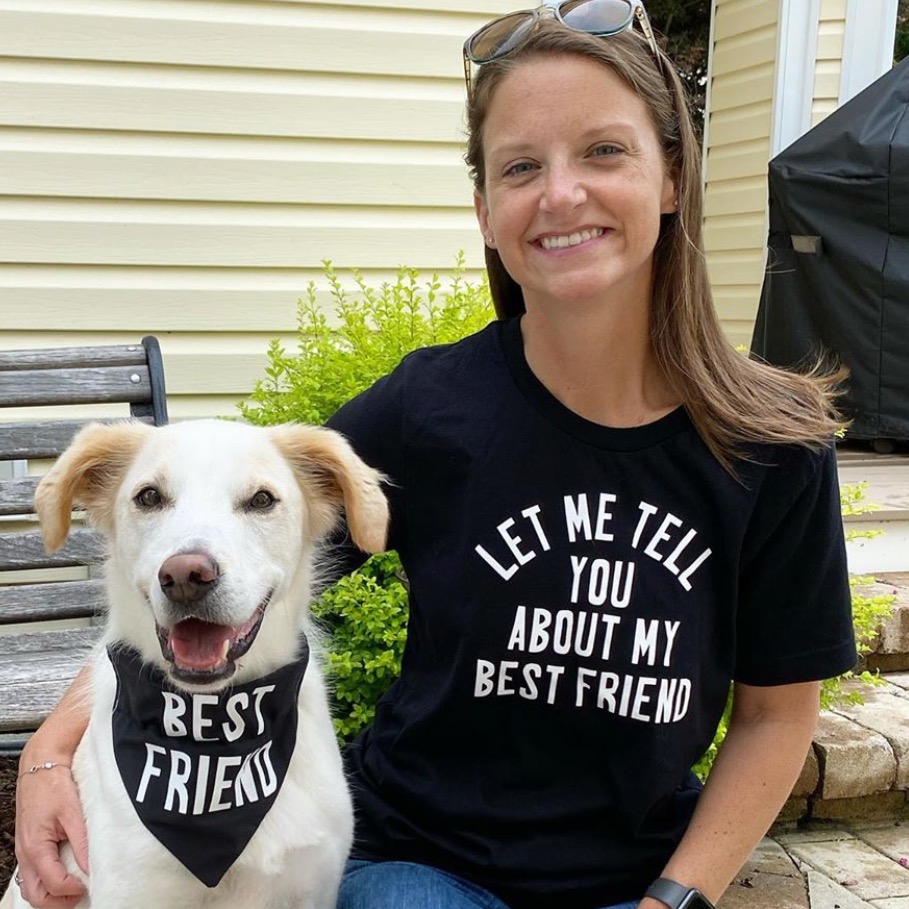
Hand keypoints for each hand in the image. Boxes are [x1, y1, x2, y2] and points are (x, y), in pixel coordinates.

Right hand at [14, 764, 87, 907]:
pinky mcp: (27, 846)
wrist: (40, 766)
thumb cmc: (53, 785)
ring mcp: (23, 852)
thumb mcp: (73, 812)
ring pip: (31, 888)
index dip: (72, 891)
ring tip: (73, 891)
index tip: (90, 886)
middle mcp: (24, 854)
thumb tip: (91, 867)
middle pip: (35, 895)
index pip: (52, 883)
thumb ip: (82, 842)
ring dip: (50, 895)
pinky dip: (45, 883)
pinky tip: (62, 877)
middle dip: (57, 903)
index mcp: (35, 847)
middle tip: (80, 898)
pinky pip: (31, 875)